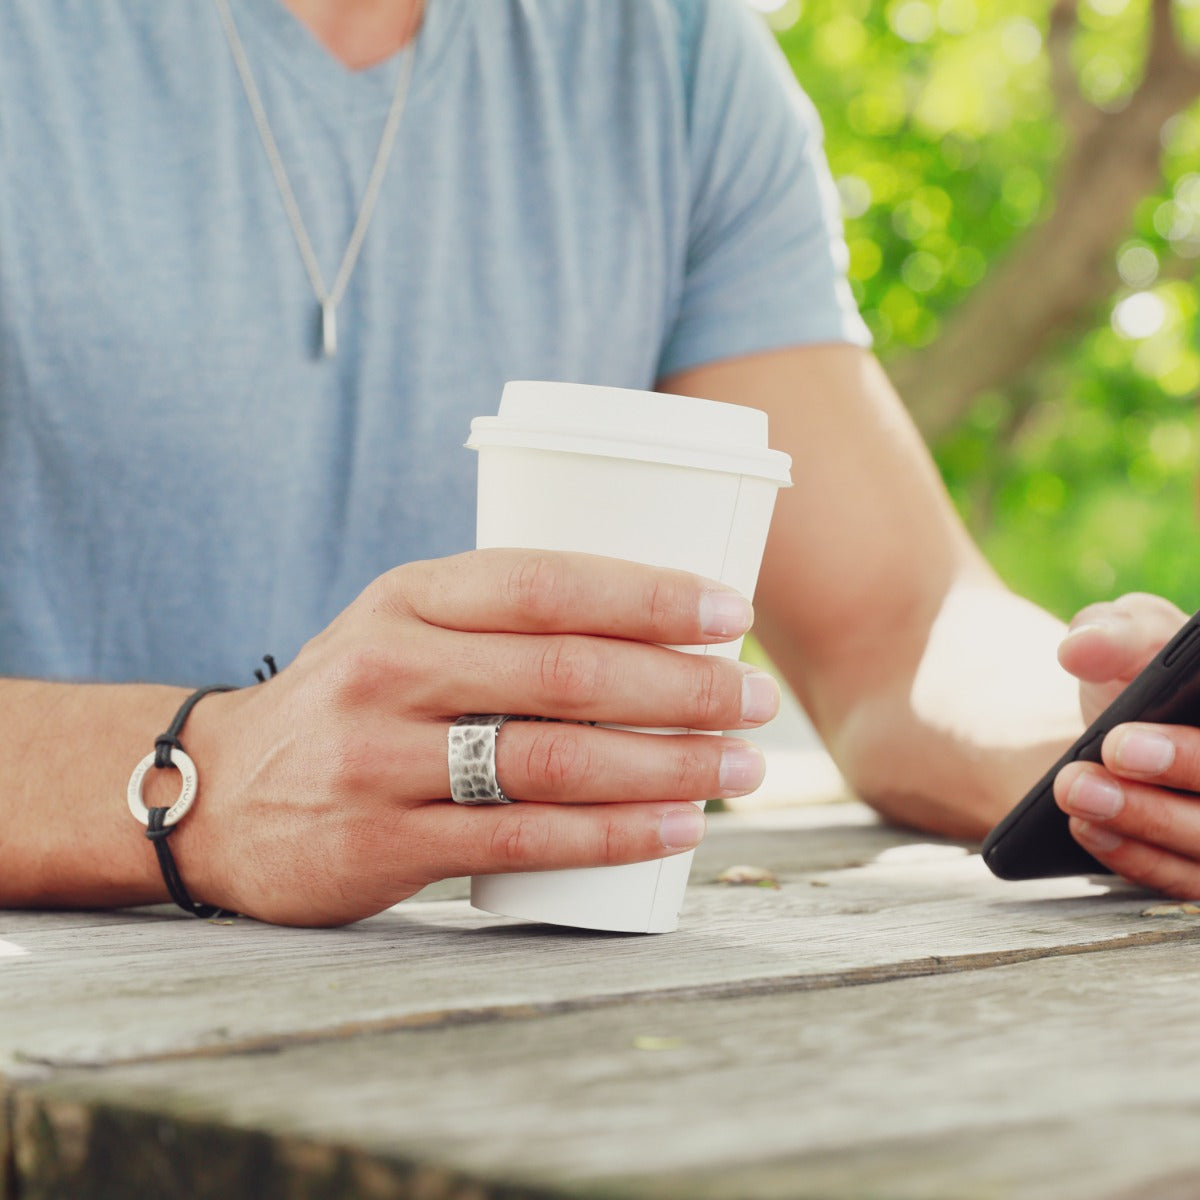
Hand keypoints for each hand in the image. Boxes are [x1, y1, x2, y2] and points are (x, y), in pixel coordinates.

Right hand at [173, 550, 778, 924]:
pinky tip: (673, 829)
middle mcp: (388, 667)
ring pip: (553, 759)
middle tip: (754, 699)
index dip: (648, 595)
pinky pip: (521, 838)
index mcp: (405, 597)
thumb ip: (498, 623)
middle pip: (565, 673)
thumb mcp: (400, 631)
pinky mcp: (380, 843)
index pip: (543, 583)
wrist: (216, 795)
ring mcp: (378, 758)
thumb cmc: (350, 700)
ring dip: (665, 764)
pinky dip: (611, 835)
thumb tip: (657, 630)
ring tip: (738, 768)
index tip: (730, 612)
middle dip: (681, 686)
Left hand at [1053, 592, 1199, 896]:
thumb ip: (1113, 633)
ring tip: (1075, 790)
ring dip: (1146, 821)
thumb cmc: (1141, 668)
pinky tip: (1086, 827)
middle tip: (1100, 759)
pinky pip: (1190, 880)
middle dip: (1174, 778)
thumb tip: (1080, 647)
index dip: (1192, 752)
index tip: (1124, 740)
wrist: (1122, 719)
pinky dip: (1139, 857)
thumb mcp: (1130, 635)